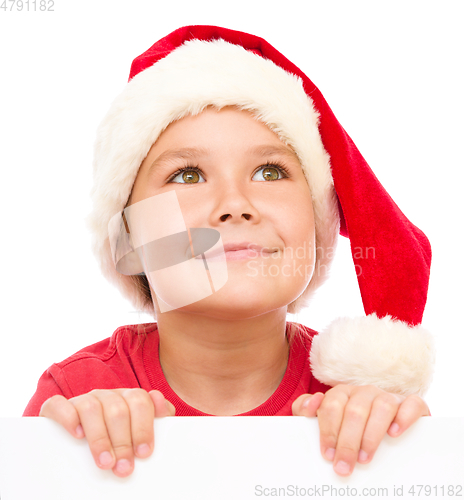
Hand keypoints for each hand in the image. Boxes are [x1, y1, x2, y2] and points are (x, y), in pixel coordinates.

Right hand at [40, 389, 174, 476]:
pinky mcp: (56, 408)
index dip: (143, 427)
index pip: (140, 401)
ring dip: (99, 437)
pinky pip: (60, 405)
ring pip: (92, 407)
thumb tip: (164, 408)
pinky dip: (68, 418)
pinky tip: (77, 435)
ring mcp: (82, 400)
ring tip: (105, 462)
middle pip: (118, 409)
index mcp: (128, 398)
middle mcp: (106, 396)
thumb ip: (157, 419)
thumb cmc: (116, 438)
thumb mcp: (138, 431)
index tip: (144, 453)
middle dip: (123, 441)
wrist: (77, 443)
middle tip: (123, 467)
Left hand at [292, 385, 429, 475]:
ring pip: (382, 406)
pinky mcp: (412, 404)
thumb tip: (311, 402)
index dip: (328, 430)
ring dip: (372, 434)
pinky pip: (412, 403)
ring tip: (365, 458)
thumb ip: (306, 410)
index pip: (331, 404)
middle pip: (355, 410)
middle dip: (347, 441)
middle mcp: (365, 392)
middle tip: (344, 466)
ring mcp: (389, 396)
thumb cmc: (349, 429)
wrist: (387, 432)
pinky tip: (395, 434)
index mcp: (342, 394)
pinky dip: (404, 417)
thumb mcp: (325, 421)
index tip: (327, 455)